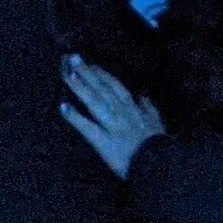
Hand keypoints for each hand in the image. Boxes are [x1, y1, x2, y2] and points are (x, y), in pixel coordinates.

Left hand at [58, 54, 162, 173]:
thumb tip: (143, 96)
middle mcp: (121, 112)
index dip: (103, 74)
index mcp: (133, 108)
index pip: (116, 86)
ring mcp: (111, 125)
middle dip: (87, 72)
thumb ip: (149, 109)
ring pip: (94, 102)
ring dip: (80, 87)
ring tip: (68, 75)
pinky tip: (63, 107)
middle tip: (74, 58)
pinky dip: (75, 117)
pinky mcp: (103, 141)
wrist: (159, 164)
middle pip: (102, 89)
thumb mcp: (157, 124)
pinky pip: (87, 127)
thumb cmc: (158, 146)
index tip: (92, 64)